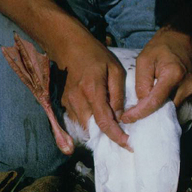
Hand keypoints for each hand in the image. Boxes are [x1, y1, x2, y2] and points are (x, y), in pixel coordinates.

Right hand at [57, 31, 132, 151]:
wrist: (68, 46)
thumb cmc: (95, 55)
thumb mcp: (114, 69)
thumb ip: (118, 94)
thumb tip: (120, 116)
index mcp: (92, 91)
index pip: (104, 122)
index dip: (116, 136)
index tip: (128, 144)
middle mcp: (77, 100)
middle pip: (92, 129)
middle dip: (107, 136)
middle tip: (122, 135)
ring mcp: (68, 102)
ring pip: (84, 127)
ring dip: (97, 131)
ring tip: (111, 126)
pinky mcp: (64, 102)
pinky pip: (77, 120)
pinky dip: (88, 123)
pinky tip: (97, 117)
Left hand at [121, 28, 191, 123]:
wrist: (184, 36)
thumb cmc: (161, 46)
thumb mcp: (144, 59)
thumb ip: (141, 82)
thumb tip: (141, 103)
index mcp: (173, 75)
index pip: (155, 102)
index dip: (140, 113)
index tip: (126, 118)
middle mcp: (188, 85)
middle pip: (167, 109)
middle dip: (150, 115)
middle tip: (134, 115)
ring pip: (174, 109)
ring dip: (161, 111)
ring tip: (146, 108)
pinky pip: (181, 105)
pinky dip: (170, 106)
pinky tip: (160, 102)